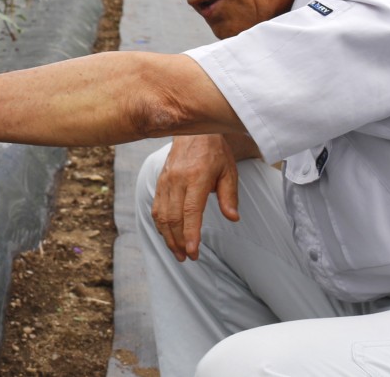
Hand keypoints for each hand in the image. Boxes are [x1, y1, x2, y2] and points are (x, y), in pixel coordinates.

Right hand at [151, 134, 240, 261]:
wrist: (192, 131)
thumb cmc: (214, 151)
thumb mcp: (229, 171)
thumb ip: (229, 196)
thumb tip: (233, 217)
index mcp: (196, 178)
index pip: (190, 212)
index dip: (190, 234)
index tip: (193, 252)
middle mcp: (177, 180)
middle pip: (173, 217)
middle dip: (178, 241)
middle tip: (187, 258)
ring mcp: (166, 181)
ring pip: (162, 214)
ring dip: (167, 236)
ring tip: (177, 252)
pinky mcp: (160, 181)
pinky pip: (156, 206)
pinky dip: (160, 224)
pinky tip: (167, 234)